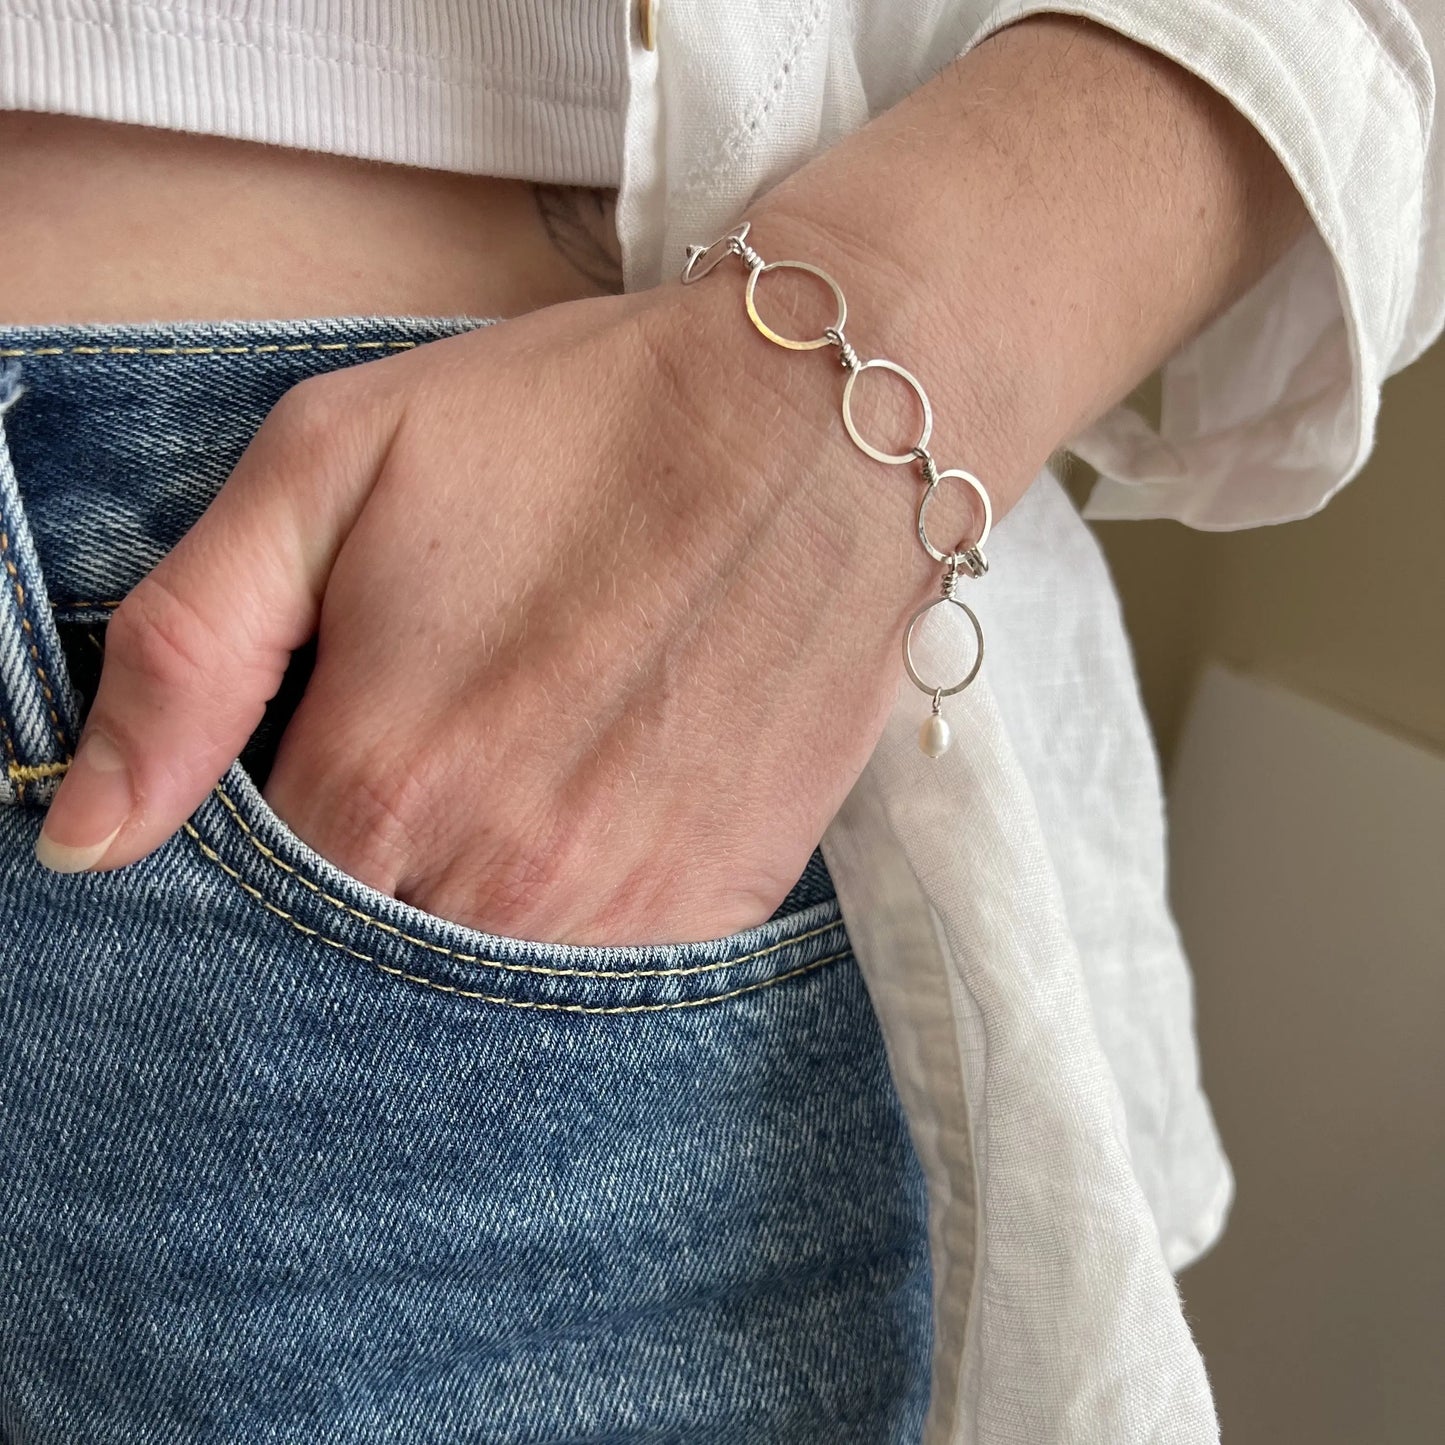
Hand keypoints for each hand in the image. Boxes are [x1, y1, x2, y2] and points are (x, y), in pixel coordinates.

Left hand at [35, 278, 926, 942]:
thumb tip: (87, 842)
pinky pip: (607, 982)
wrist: (821, 429)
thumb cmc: (576, 427)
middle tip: (409, 787)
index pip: (251, 912)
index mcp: (382, 775)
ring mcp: (622, 907)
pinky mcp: (720, 901)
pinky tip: (587, 829)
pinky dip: (571, 931)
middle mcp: (498, 876)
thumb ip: (186, 652)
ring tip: (501, 804)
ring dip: (465, 924)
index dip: (249, 864)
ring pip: (485, 999)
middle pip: (365, 974)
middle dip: (352, 910)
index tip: (297, 792)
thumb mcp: (332, 466)